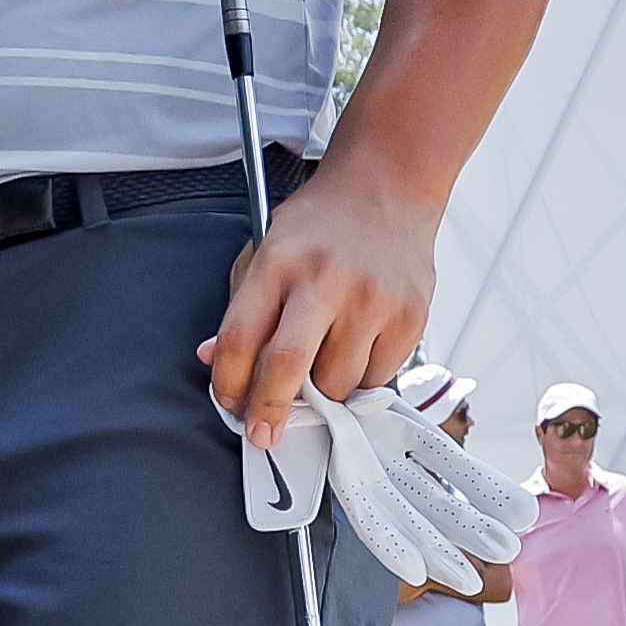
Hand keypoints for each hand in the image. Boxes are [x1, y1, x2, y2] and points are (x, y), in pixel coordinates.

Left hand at [201, 154, 438, 450]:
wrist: (387, 190)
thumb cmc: (318, 229)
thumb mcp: (264, 254)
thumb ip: (240, 311)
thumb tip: (213, 362)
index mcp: (277, 264)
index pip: (238, 339)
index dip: (228, 384)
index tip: (230, 405)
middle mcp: (326, 281)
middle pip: (288, 366)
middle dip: (270, 410)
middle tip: (264, 435)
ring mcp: (374, 298)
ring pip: (338, 381)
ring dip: (323, 391)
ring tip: (322, 365)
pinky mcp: (412, 314)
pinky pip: (378, 375)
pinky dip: (362, 377)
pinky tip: (357, 348)